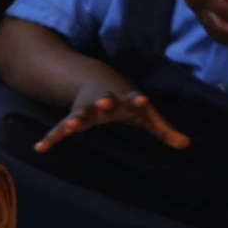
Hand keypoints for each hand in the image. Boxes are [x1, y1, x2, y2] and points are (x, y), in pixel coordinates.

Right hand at [33, 83, 190, 153]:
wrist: (96, 79)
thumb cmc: (126, 101)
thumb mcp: (146, 114)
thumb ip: (164, 129)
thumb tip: (186, 145)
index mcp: (125, 100)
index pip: (134, 98)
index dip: (138, 99)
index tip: (142, 98)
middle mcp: (105, 102)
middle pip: (104, 102)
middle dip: (104, 103)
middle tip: (103, 103)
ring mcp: (88, 109)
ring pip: (82, 113)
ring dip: (77, 119)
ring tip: (70, 125)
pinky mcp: (74, 118)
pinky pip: (60, 129)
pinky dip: (51, 138)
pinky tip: (40, 148)